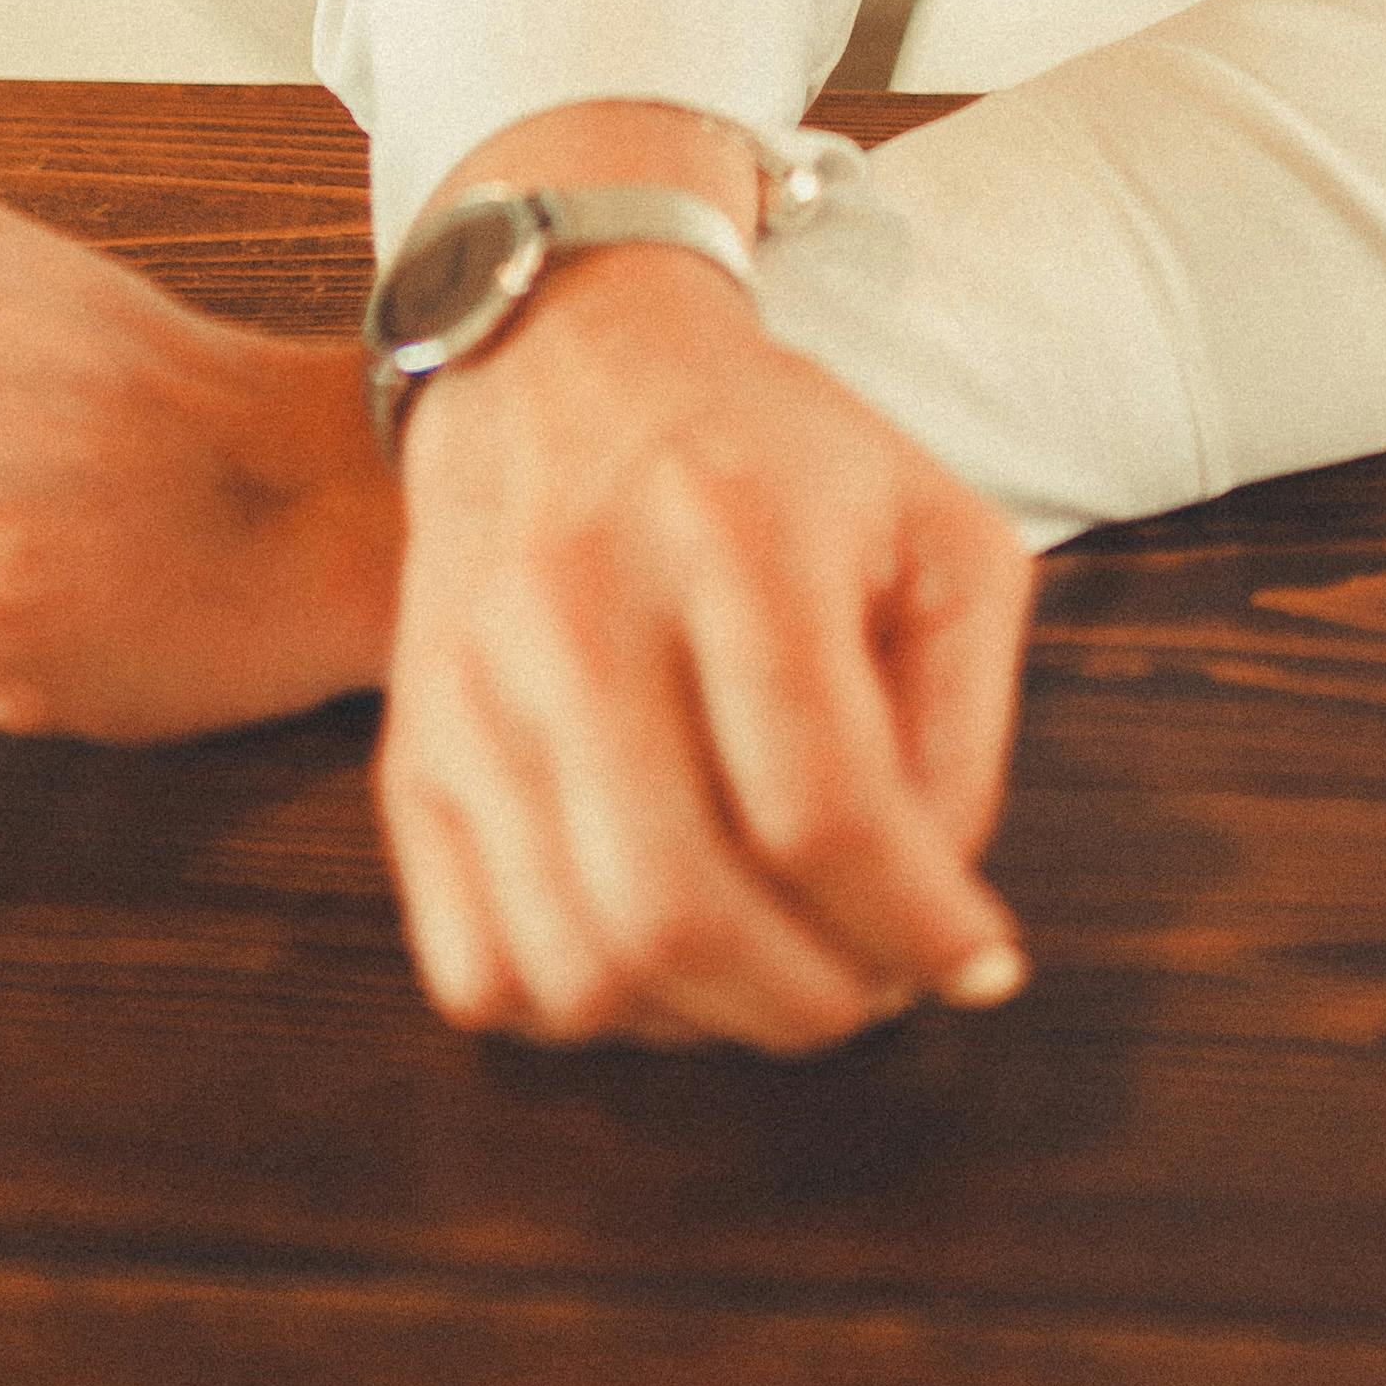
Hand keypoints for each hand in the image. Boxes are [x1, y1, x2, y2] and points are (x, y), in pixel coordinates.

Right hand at [380, 242, 1034, 1050]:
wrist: (564, 361)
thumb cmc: (777, 461)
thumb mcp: (932, 529)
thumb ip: (963, 722)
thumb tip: (938, 919)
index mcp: (732, 531)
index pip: (820, 804)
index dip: (914, 924)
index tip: (975, 964)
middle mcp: (577, 611)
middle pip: (679, 909)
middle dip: (811, 1003)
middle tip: (875, 989)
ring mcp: (472, 692)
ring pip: (577, 968)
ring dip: (707, 1024)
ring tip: (777, 970)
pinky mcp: (411, 754)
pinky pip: (481, 972)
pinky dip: (588, 1012)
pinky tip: (664, 951)